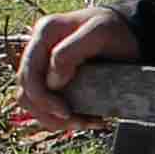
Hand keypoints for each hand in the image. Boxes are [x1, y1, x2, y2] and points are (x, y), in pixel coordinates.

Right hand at [16, 5, 137, 134]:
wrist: (129, 33)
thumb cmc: (116, 30)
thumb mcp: (100, 33)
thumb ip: (71, 51)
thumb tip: (51, 82)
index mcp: (44, 32)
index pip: (29, 76)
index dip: (43, 99)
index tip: (68, 113)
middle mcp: (38, 48)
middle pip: (26, 92)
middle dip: (49, 114)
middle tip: (80, 123)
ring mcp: (41, 63)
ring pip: (31, 102)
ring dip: (53, 120)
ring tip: (85, 123)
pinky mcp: (49, 78)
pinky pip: (43, 104)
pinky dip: (60, 117)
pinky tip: (86, 118)